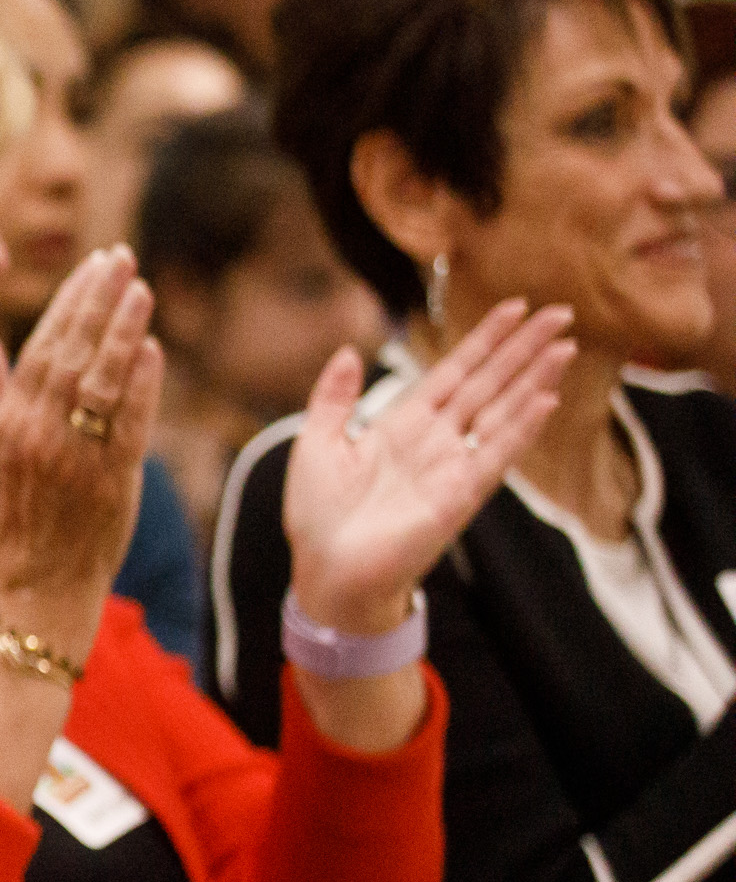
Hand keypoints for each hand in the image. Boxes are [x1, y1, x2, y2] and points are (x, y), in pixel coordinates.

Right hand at [0, 246, 157, 653]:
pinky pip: (129, 422)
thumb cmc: (11, 519)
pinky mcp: (110, 478)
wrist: (35, 585)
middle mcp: (38, 433)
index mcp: (8, 423)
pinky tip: (154, 349)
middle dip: (98, 301)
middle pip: (72, 353)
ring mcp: (74, 455)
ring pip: (101, 380)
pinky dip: (143, 385)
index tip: (93, 265)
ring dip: (123, 331)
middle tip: (122, 258)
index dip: (69, 303)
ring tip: (142, 289)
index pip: (41, 347)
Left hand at [280, 300, 573, 632]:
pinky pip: (495, 455)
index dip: (484, 340)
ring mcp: (452, 466)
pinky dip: (520, 428)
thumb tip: (345, 351)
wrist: (326, 575)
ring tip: (566, 347)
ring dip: (534, 380)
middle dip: (524, 348)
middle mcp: (436, 441)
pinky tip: (546, 399)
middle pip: (489, 383)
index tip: (516, 306)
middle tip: (562, 312)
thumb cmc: (319, 518)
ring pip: (501, 412)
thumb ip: (333, 398)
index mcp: (403, 425)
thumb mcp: (315, 445)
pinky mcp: (460, 496)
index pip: (454, 372)